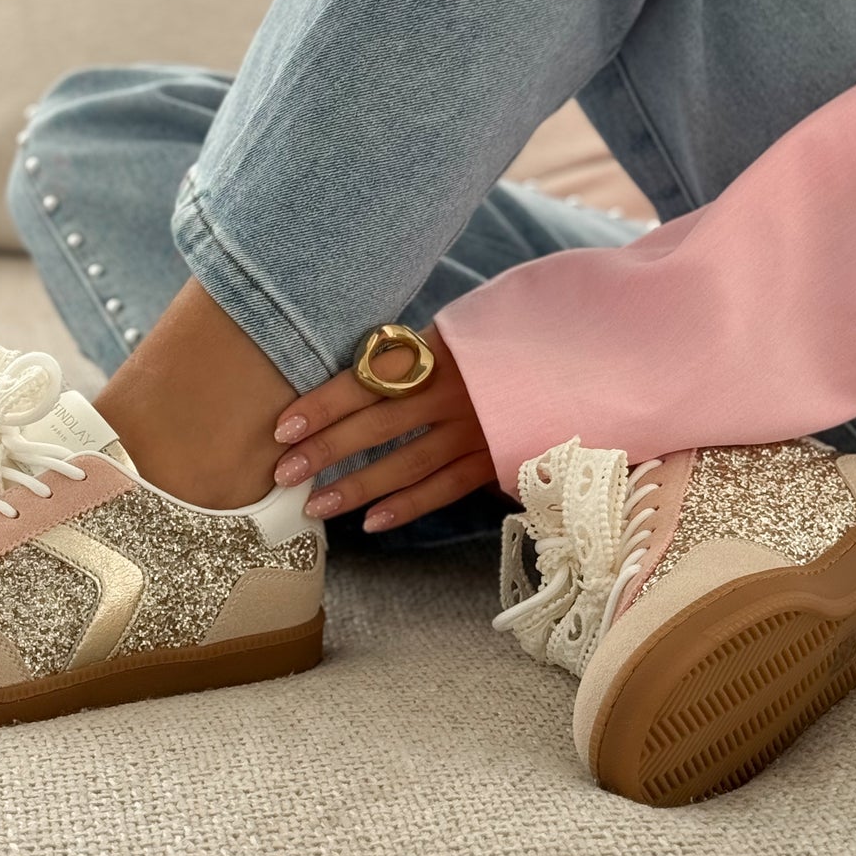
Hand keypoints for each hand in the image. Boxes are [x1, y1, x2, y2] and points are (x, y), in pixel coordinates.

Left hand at [271, 325, 496, 532]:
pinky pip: (445, 487)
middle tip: (282, 474)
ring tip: (315, 507)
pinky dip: (407, 506)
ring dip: (357, 488)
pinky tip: (371, 523)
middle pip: (377, 424)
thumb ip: (406, 354)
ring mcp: (476, 428)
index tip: (282, 428)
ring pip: (407, 464)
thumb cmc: (496, 343)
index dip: (322, 404)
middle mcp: (453, 390)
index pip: (367, 379)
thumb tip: (347, 374)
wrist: (573, 356)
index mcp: (436, 349)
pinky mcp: (495, 457)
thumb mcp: (454, 332)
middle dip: (325, 451)